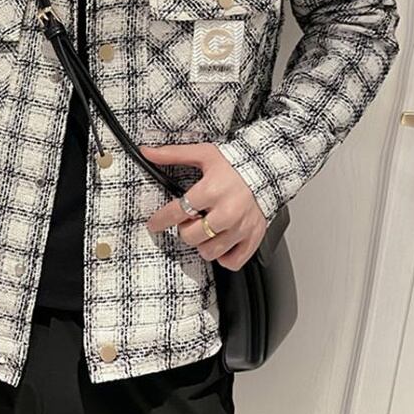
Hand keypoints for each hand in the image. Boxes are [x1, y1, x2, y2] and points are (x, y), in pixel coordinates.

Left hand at [141, 142, 266, 270]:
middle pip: (191, 236)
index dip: (161, 220)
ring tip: (205, 229)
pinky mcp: (254, 238)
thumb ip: (172, 154)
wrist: (267, 169)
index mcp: (211, 190)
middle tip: (190, 219)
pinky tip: (220, 241)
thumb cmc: (233, 163)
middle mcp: (227, 211)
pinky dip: (223, 256)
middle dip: (185, 229)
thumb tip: (147, 152)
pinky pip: (232, 262)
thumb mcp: (202, 153)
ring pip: (209, 252)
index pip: (177, 211)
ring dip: (202, 243)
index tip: (154, 224)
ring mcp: (241, 227)